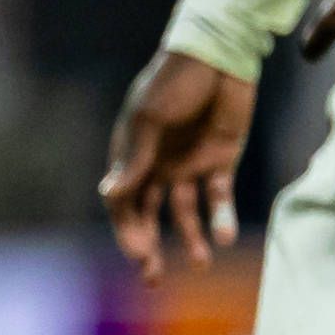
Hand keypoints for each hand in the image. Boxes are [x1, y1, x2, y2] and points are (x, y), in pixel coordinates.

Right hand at [98, 51, 256, 279]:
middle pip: (148, 214)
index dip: (128, 230)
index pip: (123, 203)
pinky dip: (220, 217)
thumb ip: (136, 158)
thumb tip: (109, 195)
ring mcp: (188, 165)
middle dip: (149, 247)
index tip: (139, 254)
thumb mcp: (150, 119)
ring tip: (201, 262)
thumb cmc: (172, 82)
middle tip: (152, 277)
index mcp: (131, 155)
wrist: (218, 56)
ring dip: (190, 238)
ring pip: (183, 213)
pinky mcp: (221, 161)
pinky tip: (224, 235)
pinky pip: (218, 197)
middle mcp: (156, 165)